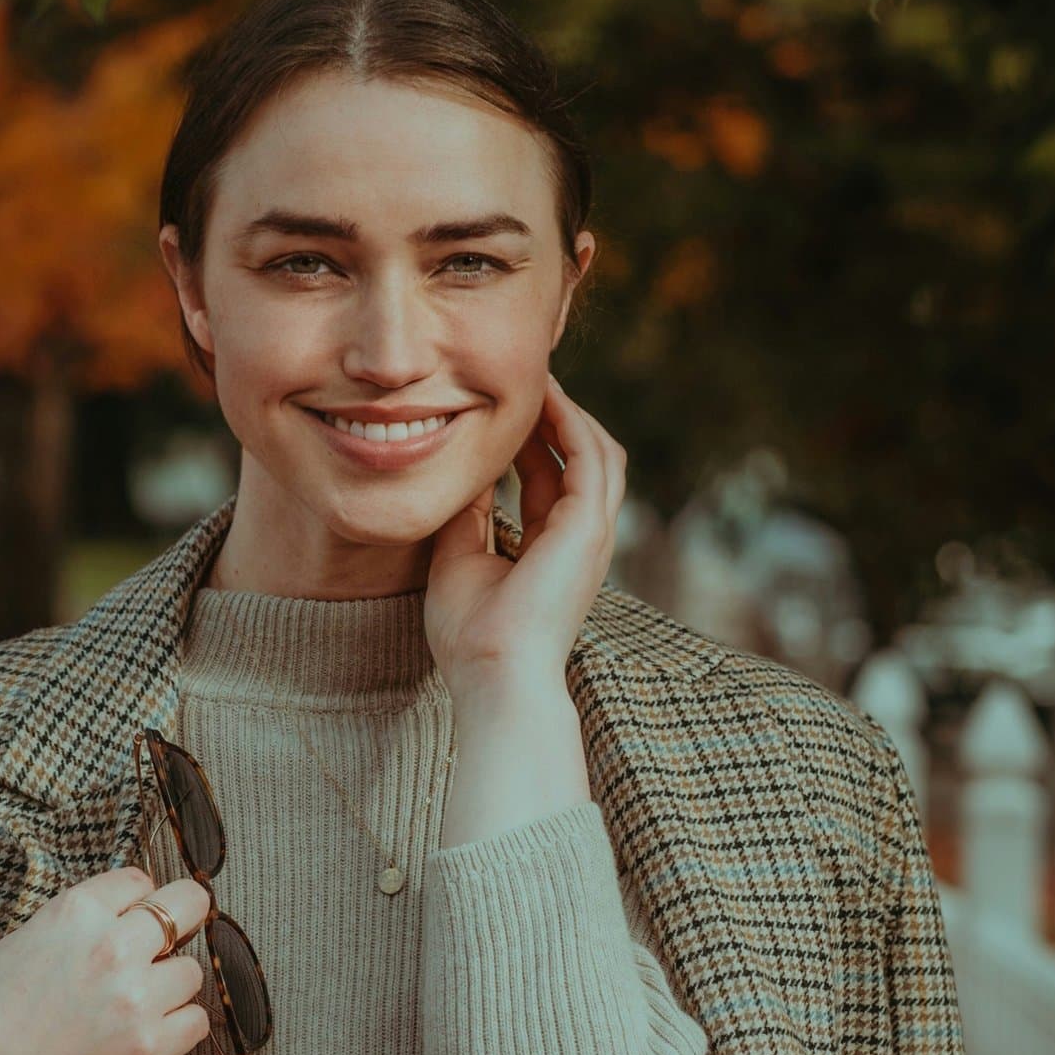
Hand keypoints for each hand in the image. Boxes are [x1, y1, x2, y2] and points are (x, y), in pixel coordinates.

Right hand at [0, 862, 214, 1054]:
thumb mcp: (20, 946)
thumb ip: (74, 927)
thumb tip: (119, 920)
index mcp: (74, 913)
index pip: (137, 880)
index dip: (138, 900)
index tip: (133, 917)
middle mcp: (111, 946)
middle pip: (188, 904)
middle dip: (183, 919)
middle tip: (170, 942)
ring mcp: (134, 997)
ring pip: (192, 971)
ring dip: (171, 986)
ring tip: (136, 1006)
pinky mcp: (147, 1047)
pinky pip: (196, 1022)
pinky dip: (178, 1028)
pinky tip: (149, 1034)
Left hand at [424, 373, 627, 696]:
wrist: (492, 674)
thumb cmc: (472, 635)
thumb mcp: (458, 557)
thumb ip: (466, 514)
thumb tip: (461, 470)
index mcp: (553, 548)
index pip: (551, 478)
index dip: (531, 440)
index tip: (501, 409)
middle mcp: (580, 538)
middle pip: (583, 458)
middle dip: (559, 416)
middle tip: (525, 381)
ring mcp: (592, 533)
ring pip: (597, 451)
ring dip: (569, 412)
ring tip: (538, 380)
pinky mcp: (589, 528)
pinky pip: (589, 457)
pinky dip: (570, 423)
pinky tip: (544, 399)